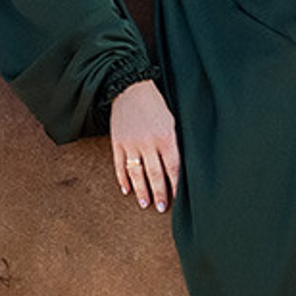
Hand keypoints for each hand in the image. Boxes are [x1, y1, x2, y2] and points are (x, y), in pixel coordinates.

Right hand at [108, 78, 179, 212]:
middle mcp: (148, 143)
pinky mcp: (117, 142)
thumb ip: (174, 143)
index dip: (176, 185)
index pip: (173, 167)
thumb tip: (177, 167)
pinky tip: (126, 190)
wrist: (130, 87)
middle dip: (159, 193)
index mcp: (165, 137)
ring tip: (145, 204)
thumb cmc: (156, 104)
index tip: (178, 199)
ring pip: (136, 173)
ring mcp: (131, 144)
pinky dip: (123, 179)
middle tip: (161, 207)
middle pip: (155, 174)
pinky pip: (120, 165)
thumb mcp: (172, 121)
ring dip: (141, 190)